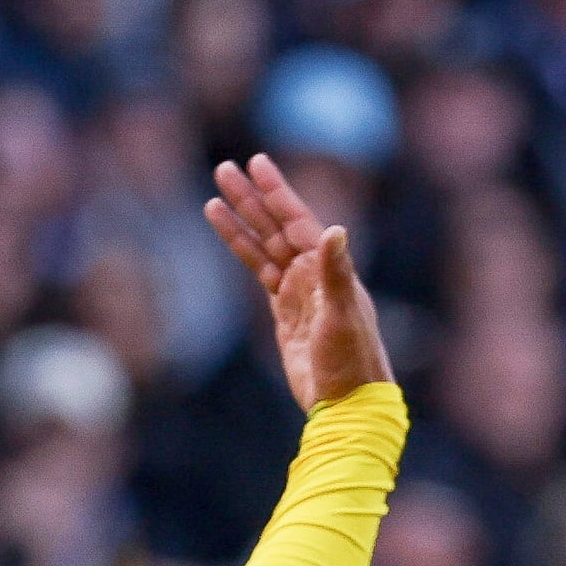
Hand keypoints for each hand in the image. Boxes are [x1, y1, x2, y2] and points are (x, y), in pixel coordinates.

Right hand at [203, 153, 390, 411]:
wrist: (346, 401)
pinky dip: (244, 253)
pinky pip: (260, 273)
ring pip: (263, 247)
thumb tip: (334, 230)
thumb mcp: (342, 315)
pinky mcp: (285, 312)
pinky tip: (229, 233)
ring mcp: (298, 291)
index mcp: (328, 269)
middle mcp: (313, 273)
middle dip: (251, 198)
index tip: (257, 163)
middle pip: (275, 226)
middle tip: (225, 168)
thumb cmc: (351, 360)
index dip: (276, 191)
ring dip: (241, 222)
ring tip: (214, 197)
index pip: (297, 220)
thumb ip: (335, 272)